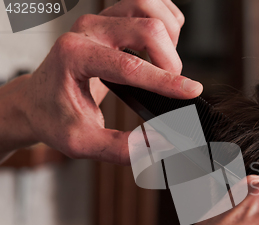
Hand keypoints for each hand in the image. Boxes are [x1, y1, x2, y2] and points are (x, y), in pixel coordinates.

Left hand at [21, 0, 201, 164]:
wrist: (37, 101)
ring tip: (166, 62)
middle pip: (146, 27)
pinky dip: (164, 20)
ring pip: (149, 6)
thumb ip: (123, 147)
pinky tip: (162, 45)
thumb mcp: (83, 143)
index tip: (192, 91)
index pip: (130, 66)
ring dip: (169, 34)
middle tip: (172, 86)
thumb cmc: (54, 118)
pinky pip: (148, 3)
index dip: (166, 81)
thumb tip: (163, 143)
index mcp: (75, 56)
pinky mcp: (111, 18)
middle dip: (170, 60)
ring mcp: (100, 20)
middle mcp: (87, 31)